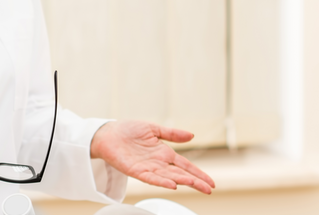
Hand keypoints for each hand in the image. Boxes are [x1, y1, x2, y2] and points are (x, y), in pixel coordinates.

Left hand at [90, 120, 214, 194]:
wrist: (107, 134)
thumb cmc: (128, 131)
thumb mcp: (154, 129)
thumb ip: (172, 134)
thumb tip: (192, 135)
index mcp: (164, 153)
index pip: (186, 166)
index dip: (199, 173)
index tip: (210, 182)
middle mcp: (158, 163)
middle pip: (181, 174)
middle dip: (196, 181)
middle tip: (209, 189)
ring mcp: (148, 168)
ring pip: (169, 178)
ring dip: (182, 181)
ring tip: (195, 185)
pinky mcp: (136, 171)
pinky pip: (151, 178)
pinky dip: (162, 182)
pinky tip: (172, 185)